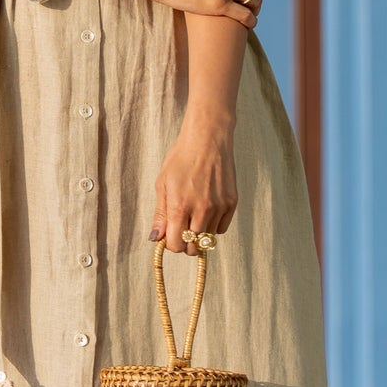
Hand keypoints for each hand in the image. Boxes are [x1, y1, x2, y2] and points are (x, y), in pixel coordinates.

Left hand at [148, 111, 237, 253]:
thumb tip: (155, 238)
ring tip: (193, 215)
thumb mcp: (163, 184)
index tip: (169, 235)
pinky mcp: (231, 203)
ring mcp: (218, 207)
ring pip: (207, 239)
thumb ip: (160, 214)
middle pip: (193, 247)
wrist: (207, 139)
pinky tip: (206, 211)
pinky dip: (212, 226)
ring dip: (199, 234)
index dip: (171, 244)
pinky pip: (221, 228)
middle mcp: (201, 210)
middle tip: (181, 228)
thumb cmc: (181, 159)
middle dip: (184, 243)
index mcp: (179, 206)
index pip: (176, 245)